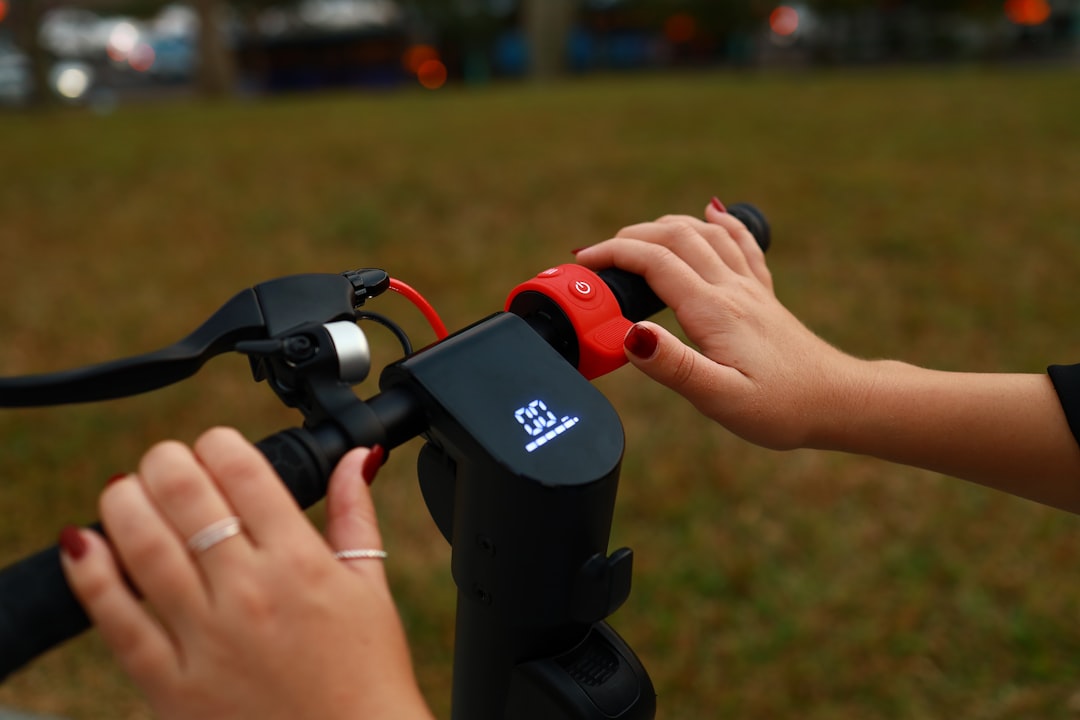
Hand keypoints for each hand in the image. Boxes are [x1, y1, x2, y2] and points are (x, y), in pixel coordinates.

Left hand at [60, 427, 432, 719]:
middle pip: (187, 496)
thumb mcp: (370, 586)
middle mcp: (251, 591)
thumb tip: (355, 458)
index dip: (218, 443)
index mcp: (302, 562)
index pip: (244, 472)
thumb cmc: (365, 674)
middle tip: (165, 461)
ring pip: (145, 547)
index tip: (214, 446)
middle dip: (166, 461)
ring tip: (126, 490)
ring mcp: (207, 638)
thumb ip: (355, 514)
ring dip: (125, 503)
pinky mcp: (172, 684)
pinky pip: (117, 621)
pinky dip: (92, 576)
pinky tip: (84, 544)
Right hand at [576, 201, 861, 449]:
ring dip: (664, 227)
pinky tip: (712, 213)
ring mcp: (751, 288)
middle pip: (676, 237)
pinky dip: (718, 223)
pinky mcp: (764, 297)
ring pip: (704, 233)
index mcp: (714, 310)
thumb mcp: (721, 397)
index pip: (655, 262)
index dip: (614, 254)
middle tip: (598, 255)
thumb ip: (673, 366)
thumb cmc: (782, 407)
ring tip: (635, 238)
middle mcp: (732, 289)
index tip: (583, 262)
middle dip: (631, 236)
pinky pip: (739, 244)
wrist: (840, 402)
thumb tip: (632, 334)